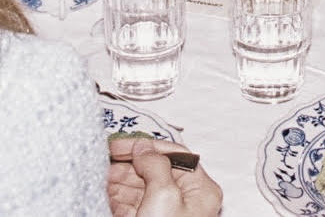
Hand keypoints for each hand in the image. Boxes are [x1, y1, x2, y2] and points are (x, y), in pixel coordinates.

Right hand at [107, 138, 221, 216]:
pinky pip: (131, 206)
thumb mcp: (164, 197)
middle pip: (155, 170)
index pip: (175, 155)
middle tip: (103, 157)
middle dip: (128, 162)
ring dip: (118, 178)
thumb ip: (155, 166)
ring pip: (140, 188)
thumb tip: (143, 148)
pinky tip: (101, 191)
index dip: (146, 147)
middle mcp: (185, 203)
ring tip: (97, 172)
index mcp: (200, 191)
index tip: (121, 145)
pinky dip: (115, 197)